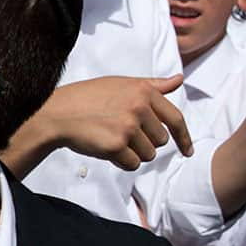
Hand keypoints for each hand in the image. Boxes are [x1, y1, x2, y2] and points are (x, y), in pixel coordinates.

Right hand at [43, 74, 192, 170]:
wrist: (58, 112)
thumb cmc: (87, 97)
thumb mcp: (120, 84)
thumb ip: (152, 85)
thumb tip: (179, 80)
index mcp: (143, 91)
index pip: (175, 118)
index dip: (184, 137)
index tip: (187, 150)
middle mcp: (139, 107)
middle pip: (161, 140)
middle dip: (145, 142)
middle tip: (121, 133)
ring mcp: (128, 127)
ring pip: (148, 154)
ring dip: (133, 153)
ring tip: (112, 139)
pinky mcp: (116, 145)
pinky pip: (132, 164)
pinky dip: (121, 161)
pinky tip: (106, 148)